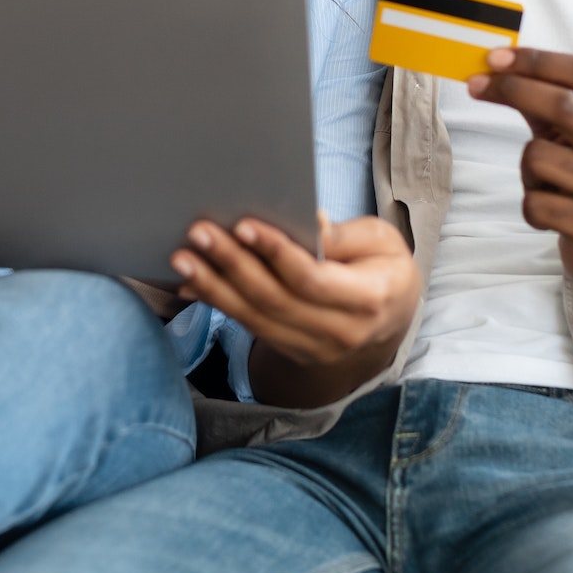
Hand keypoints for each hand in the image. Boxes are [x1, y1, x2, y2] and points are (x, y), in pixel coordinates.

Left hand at [172, 214, 419, 370]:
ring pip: (255, 318)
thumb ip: (344, 237)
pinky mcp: (291, 350)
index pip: (312, 279)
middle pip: (275, 299)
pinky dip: (218, 303)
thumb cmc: (385, 269)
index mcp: (369, 299)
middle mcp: (339, 332)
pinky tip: (191, 282)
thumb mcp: (382, 243)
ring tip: (182, 257)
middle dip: (233, 264)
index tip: (244, 225)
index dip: (276, 252)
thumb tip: (309, 222)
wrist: (389, 323)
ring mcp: (313, 348)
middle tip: (199, 233)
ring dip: (214, 286)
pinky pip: (249, 327)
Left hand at [468, 46, 572, 300]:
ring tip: (549, 184)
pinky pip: (534, 203)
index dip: (536, 60)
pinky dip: (532, 206)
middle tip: (477, 85)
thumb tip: (494, 69)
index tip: (495, 57)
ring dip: (527, 169)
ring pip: (538, 157)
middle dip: (514, 89)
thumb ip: (549, 103)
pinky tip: (554, 214)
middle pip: (563, 104)